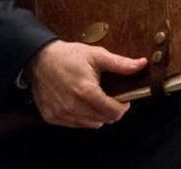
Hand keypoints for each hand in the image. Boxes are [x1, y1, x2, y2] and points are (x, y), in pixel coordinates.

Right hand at [26, 40, 147, 128]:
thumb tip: (141, 64)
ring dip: (97, 115)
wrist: (39, 59)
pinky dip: (82, 117)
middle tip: (110, 97)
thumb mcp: (97, 55)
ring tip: (94, 98)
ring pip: (91, 124)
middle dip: (112, 109)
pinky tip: (80, 102)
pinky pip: (75, 124)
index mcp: (86, 91)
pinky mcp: (52, 117)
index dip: (123, 107)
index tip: (124, 99)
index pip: (114, 112)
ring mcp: (61, 114)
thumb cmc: (68, 56)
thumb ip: (121, 63)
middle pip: (104, 120)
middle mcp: (73, 106)